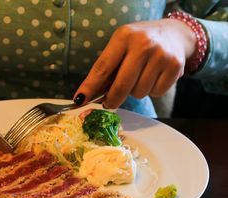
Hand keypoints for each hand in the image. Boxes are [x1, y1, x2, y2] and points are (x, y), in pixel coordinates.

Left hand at [74, 19, 196, 108]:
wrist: (174, 34)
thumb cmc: (139, 44)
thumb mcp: (120, 47)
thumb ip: (107, 69)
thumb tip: (88, 95)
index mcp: (124, 37)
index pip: (103, 67)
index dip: (90, 87)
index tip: (80, 100)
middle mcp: (143, 44)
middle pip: (121, 85)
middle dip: (112, 99)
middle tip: (109, 103)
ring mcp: (161, 56)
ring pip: (138, 92)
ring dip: (135, 92)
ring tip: (139, 77)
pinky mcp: (175, 67)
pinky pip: (155, 93)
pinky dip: (151, 91)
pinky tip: (153, 77)